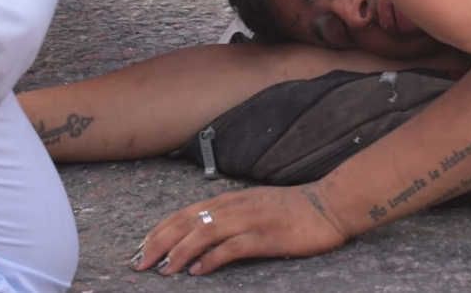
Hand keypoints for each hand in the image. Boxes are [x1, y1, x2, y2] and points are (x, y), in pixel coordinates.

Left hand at [133, 183, 349, 275]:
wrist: (331, 204)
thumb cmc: (295, 210)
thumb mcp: (256, 207)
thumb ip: (231, 217)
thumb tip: (203, 236)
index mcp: (231, 200)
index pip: (185, 213)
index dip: (160, 230)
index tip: (141, 247)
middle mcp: (236, 207)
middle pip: (187, 221)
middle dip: (159, 241)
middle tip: (139, 262)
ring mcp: (251, 220)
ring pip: (204, 232)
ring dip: (179, 250)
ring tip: (162, 269)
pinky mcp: (267, 237)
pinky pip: (233, 247)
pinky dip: (211, 258)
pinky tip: (197, 270)